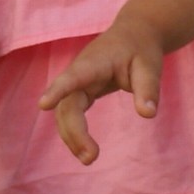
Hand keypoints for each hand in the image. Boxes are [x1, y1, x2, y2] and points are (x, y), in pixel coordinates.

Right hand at [36, 17, 165, 164]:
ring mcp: (76, 83)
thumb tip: (147, 114)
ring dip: (72, 137)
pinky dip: (74, 133)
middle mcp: (79, 72)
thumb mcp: (150, 66)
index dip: (58, 90)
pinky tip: (85, 150)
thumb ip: (148, 89)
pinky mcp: (79, 92)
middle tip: (91, 157)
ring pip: (65, 113)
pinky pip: (70, 115)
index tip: (43, 104)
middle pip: (67, 104)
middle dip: (74, 131)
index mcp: (95, 62)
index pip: (73, 77)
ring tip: (89, 158)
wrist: (133, 35)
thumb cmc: (141, 49)